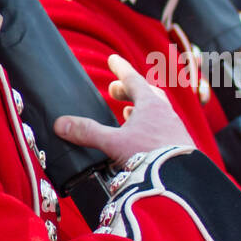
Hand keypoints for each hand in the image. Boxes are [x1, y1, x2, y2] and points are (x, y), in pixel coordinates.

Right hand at [53, 54, 194, 163]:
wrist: (180, 181)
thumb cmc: (149, 157)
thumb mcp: (113, 143)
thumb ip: (88, 133)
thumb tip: (60, 124)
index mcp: (150, 105)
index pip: (133, 79)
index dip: (121, 69)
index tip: (113, 59)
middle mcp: (166, 113)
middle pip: (146, 94)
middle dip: (128, 91)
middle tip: (114, 91)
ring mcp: (175, 129)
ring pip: (157, 112)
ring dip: (141, 110)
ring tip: (128, 114)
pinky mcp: (181, 146)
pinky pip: (163, 129)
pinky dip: (151, 128)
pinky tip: (144, 139)